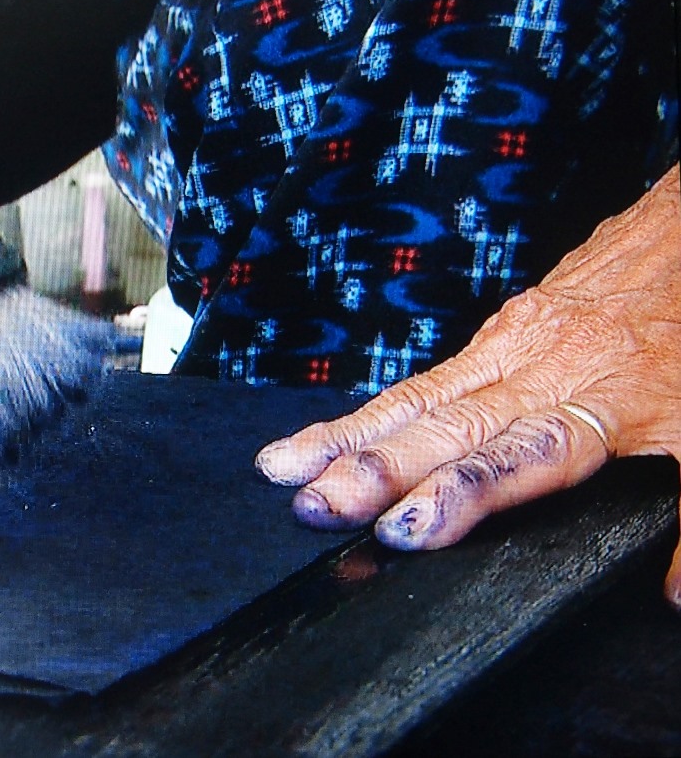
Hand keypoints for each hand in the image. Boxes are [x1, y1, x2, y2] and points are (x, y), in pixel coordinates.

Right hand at [255, 165, 680, 607]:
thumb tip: (674, 597)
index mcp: (609, 400)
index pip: (521, 455)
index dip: (461, 493)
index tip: (406, 528)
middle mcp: (548, 368)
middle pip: (449, 426)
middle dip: (374, 470)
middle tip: (314, 508)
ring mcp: (517, 342)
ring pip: (420, 397)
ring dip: (346, 438)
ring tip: (283, 471)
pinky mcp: (502, 327)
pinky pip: (427, 376)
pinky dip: (367, 411)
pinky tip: (323, 437)